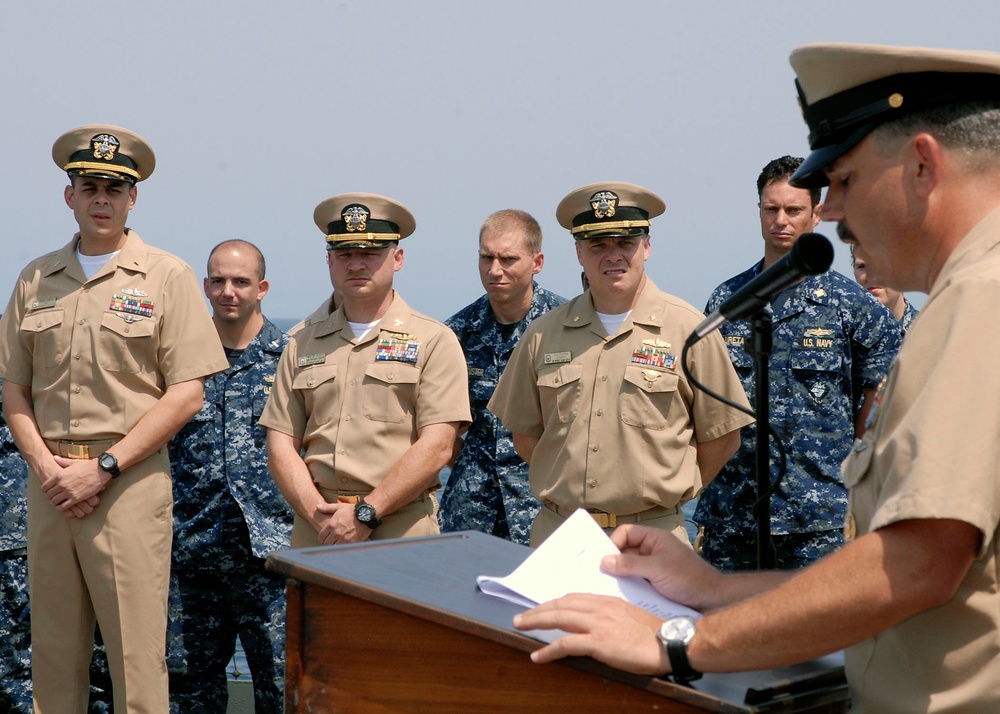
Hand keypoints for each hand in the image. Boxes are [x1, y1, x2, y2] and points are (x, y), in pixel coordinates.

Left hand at [42, 457, 109, 516]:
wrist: (100, 470)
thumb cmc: (87, 465)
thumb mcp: (73, 462)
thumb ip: (62, 461)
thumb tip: (54, 457)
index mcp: (59, 475)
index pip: (45, 487)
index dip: (45, 491)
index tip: (48, 492)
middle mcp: (61, 484)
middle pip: (49, 495)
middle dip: (50, 497)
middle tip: (53, 498)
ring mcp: (68, 492)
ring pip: (55, 501)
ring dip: (55, 503)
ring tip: (57, 503)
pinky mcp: (76, 498)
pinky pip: (64, 506)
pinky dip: (62, 508)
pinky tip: (63, 507)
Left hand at [314, 501, 371, 544]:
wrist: (367, 514)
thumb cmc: (352, 510)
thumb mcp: (339, 507)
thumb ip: (327, 508)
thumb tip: (317, 506)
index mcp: (332, 525)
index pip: (321, 536)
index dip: (322, 538)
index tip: (324, 538)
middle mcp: (336, 533)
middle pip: (327, 543)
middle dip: (328, 542)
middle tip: (331, 541)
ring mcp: (344, 539)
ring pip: (334, 547)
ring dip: (335, 545)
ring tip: (338, 543)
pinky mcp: (352, 543)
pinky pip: (343, 549)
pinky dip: (343, 548)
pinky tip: (344, 545)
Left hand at [513, 594, 668, 674]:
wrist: (668, 642)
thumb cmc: (653, 633)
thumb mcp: (629, 614)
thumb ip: (611, 614)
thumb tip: (597, 622)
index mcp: (607, 600)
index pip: (573, 597)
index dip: (554, 602)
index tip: (542, 607)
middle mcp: (599, 608)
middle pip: (560, 605)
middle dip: (538, 610)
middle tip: (521, 616)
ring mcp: (597, 624)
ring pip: (558, 618)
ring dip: (535, 622)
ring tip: (520, 627)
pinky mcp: (598, 642)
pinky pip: (565, 644)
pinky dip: (548, 650)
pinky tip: (537, 656)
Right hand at [603, 525, 721, 611]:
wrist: (713, 601)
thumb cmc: (688, 578)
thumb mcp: (657, 569)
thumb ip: (630, 564)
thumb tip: (604, 561)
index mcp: (654, 539)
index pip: (626, 533)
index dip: (613, 543)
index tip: (604, 560)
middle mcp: (652, 551)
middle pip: (625, 551)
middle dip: (613, 562)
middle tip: (597, 575)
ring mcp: (653, 568)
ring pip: (629, 569)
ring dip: (620, 578)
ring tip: (606, 588)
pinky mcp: (654, 584)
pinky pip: (635, 583)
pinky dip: (628, 588)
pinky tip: (620, 598)